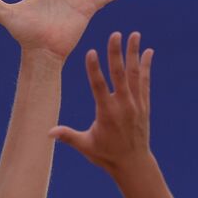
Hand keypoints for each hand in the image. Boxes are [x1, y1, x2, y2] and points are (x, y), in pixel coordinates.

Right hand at [50, 31, 153, 175]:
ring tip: (135, 34)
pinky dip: (146, 67)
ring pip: (134, 74)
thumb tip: (48, 133)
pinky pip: (145, 82)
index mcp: (106, 113)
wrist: (133, 164)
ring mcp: (135, 104)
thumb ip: (68, 136)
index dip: (94, 69)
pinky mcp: (144, 106)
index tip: (92, 51)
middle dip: (117, 53)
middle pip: (119, 74)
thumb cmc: (106, 155)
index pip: (99, 87)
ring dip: (134, 53)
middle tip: (116, 34)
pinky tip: (149, 52)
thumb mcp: (85, 146)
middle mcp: (123, 106)